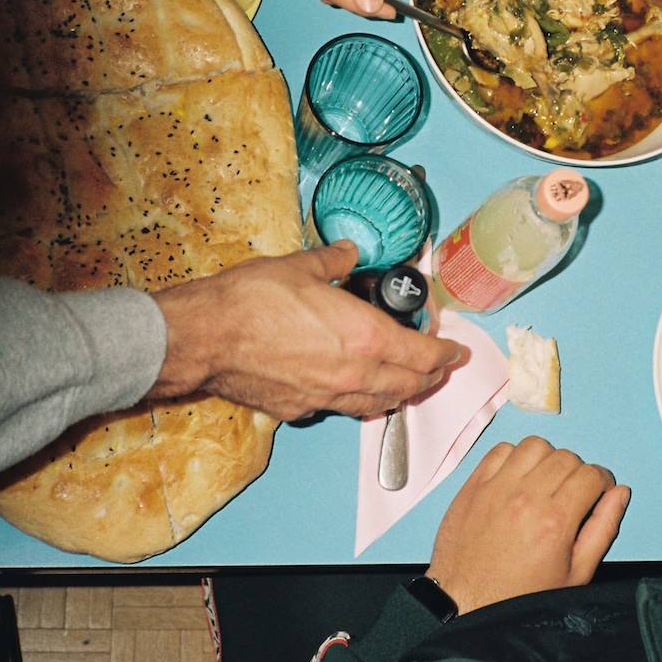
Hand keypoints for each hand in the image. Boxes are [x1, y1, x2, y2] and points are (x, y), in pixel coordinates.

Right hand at [149, 242, 464, 420]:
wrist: (205, 338)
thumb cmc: (251, 301)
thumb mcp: (303, 267)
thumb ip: (336, 261)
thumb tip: (349, 252)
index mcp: (366, 338)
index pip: (424, 355)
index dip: (445, 355)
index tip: (455, 351)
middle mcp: (354, 373)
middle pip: (408, 386)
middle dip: (429, 377)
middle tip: (438, 367)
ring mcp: (327, 396)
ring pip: (378, 403)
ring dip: (398, 393)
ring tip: (406, 382)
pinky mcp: (299, 409)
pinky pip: (341, 407)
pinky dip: (358, 399)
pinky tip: (354, 389)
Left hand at [426, 437, 630, 614]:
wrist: (465, 603)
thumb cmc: (517, 595)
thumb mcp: (574, 574)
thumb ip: (603, 529)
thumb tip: (619, 495)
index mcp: (555, 521)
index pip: (592, 474)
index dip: (601, 482)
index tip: (596, 492)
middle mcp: (526, 498)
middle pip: (567, 457)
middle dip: (577, 472)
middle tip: (570, 494)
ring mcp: (497, 488)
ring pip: (535, 446)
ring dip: (546, 459)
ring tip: (544, 483)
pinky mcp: (474, 486)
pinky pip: (501, 450)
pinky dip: (514, 457)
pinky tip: (517, 478)